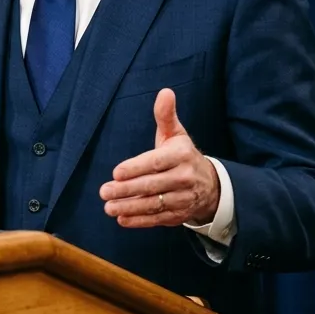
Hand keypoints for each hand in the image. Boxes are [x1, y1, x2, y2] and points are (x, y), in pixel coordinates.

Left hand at [99, 88, 218, 227]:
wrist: (210, 185)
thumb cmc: (183, 155)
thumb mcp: (176, 134)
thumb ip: (166, 115)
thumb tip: (165, 92)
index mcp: (182, 155)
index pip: (156, 162)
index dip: (136, 168)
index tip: (116, 172)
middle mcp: (184, 178)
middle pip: (152, 185)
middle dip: (126, 190)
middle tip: (104, 191)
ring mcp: (182, 198)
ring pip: (153, 204)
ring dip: (129, 207)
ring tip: (109, 207)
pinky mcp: (179, 215)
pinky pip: (157, 219)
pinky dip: (139, 221)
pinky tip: (122, 219)